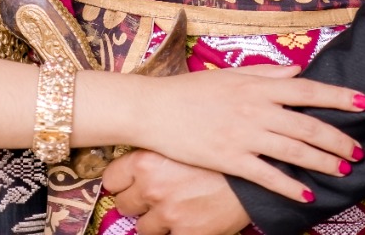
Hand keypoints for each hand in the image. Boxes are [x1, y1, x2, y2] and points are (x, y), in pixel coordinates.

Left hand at [104, 152, 250, 234]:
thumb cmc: (217, 152)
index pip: (112, 178)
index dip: (120, 181)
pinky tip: (182, 219)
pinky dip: (172, 231)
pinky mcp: (186, 233)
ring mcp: (168, 213)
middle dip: (137, 201)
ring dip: (153, 219)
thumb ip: (157, 145)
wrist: (251, 173)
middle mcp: (152, 188)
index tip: (126, 182)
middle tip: (151, 194)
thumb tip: (140, 142)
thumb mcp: (182, 140)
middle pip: (124, 203)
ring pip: (142, 227)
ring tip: (169, 207)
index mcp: (146, 160)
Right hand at [129, 63, 364, 200]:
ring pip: (293, 149)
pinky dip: (289, 186)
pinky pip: (267, 175)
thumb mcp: (230, 74)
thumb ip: (266, 73)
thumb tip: (298, 71)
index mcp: (256, 85)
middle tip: (359, 149)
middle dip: (337, 138)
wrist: (156, 109)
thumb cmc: (192, 91)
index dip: (336, 96)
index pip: (305, 89)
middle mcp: (255, 108)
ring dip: (322, 162)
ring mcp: (243, 135)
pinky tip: (307, 195)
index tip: (363, 102)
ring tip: (344, 171)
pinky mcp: (230, 159)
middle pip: (306, 124)